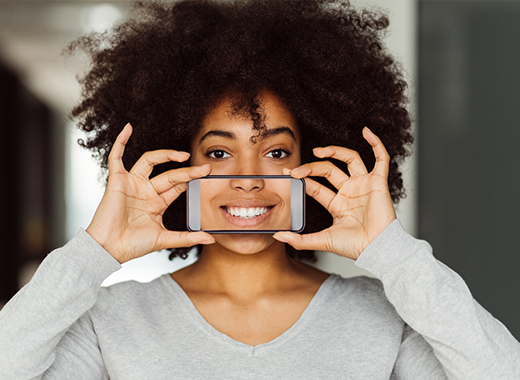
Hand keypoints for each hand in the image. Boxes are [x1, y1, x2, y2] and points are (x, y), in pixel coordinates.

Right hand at [86, 123, 214, 262]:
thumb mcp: (165, 239)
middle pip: (169, 174)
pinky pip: (116, 156)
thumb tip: (211, 239)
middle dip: (187, 171)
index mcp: (156, 203)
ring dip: (166, 155)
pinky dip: (121, 141)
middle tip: (204, 169)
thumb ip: (188, 238)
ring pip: (150, 161)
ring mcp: (132, 184)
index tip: (206, 175)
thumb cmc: (133, 245)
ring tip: (183, 155)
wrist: (109, 248)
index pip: (177, 186)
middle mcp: (146, 191)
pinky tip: (128, 128)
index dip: (191, 180)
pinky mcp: (117, 180)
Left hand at [273, 127, 395, 259]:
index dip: (302, 177)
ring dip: (334, 151)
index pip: (316, 185)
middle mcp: (350, 191)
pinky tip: (366, 132)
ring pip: (350, 159)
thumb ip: (299, 240)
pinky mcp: (379, 182)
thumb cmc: (354, 247)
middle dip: (311, 167)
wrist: (376, 249)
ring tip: (318, 151)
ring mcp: (364, 185)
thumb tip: (277, 237)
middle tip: (296, 170)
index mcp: (337, 204)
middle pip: (329, 169)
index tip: (287, 173)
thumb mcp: (321, 241)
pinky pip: (381, 158)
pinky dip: (376, 143)